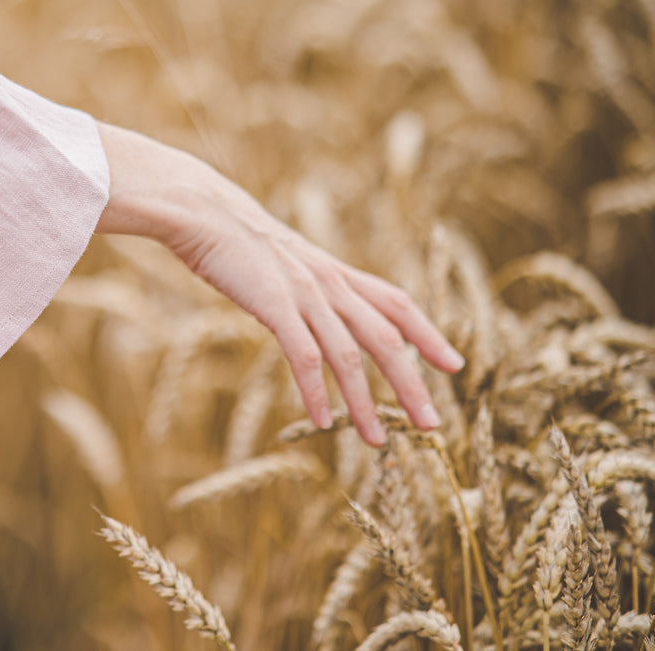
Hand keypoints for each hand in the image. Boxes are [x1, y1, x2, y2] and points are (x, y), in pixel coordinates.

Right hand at [92, 122, 463, 445]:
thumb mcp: (285, 260)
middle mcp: (330, 283)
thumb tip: (321, 312)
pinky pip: (303, 356)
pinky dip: (316, 391)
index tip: (455, 365)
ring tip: (376, 442)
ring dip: (366, 402)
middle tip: (433, 425)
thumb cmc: (234, 239)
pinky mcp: (274, 304)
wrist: (200, 211)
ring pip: (349, 355)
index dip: (429, 334)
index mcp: (335, 272)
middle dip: (412, 383)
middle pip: (385, 337)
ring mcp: (304, 293)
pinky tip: (323, 421)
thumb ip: (308, 286)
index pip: (396, 304)